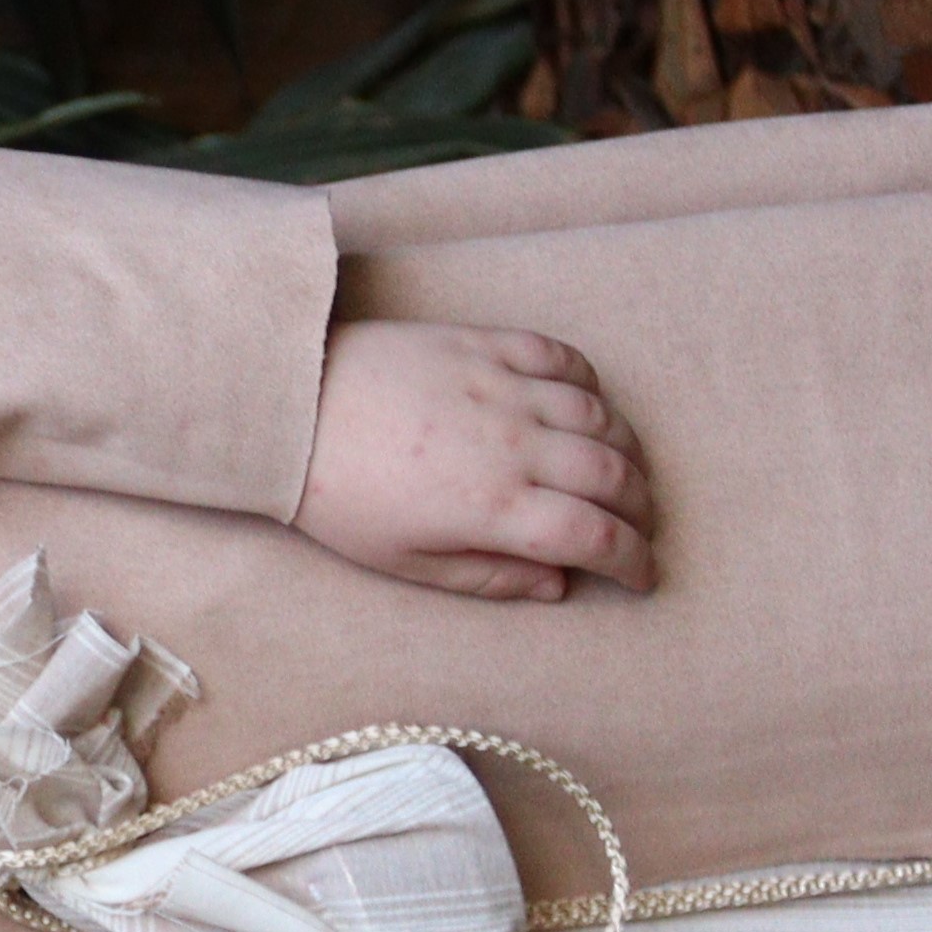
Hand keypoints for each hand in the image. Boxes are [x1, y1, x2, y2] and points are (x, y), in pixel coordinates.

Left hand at [290, 320, 656, 598]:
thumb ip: (490, 579)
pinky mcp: (484, 345)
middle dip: (643, 511)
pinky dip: (590, 385)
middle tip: (641, 529)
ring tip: (626, 474)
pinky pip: (562, 358)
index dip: (634, 561)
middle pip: (615, 476)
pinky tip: (589, 407)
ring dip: (628, 450)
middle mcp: (513, 445)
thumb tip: (558, 585)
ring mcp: (502, 387)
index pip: (597, 537)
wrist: (288, 408)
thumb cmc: (339, 497)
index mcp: (494, 507)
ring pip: (601, 418)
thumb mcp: (406, 564)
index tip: (644, 576)